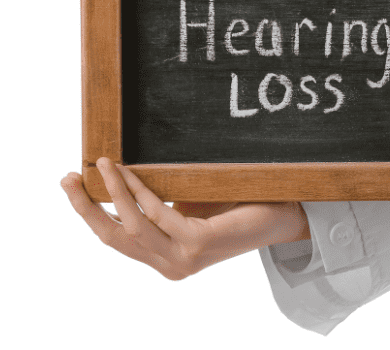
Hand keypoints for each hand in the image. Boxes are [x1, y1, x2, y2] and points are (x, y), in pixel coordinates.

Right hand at [61, 158, 309, 279]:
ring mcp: (182, 259)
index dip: (89, 214)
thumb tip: (122, 172)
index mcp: (165, 259)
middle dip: (86, 207)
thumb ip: (161, 201)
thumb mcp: (189, 205)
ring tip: (103, 163)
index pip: (116, 240)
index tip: (72, 184)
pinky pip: (158, 213)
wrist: (281, 217)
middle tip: (67, 178)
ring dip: (114, 191)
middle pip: (113, 238)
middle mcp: (170, 265)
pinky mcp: (196, 245)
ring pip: (131, 226)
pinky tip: (130, 172)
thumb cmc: (237, 207)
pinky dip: (140, 191)